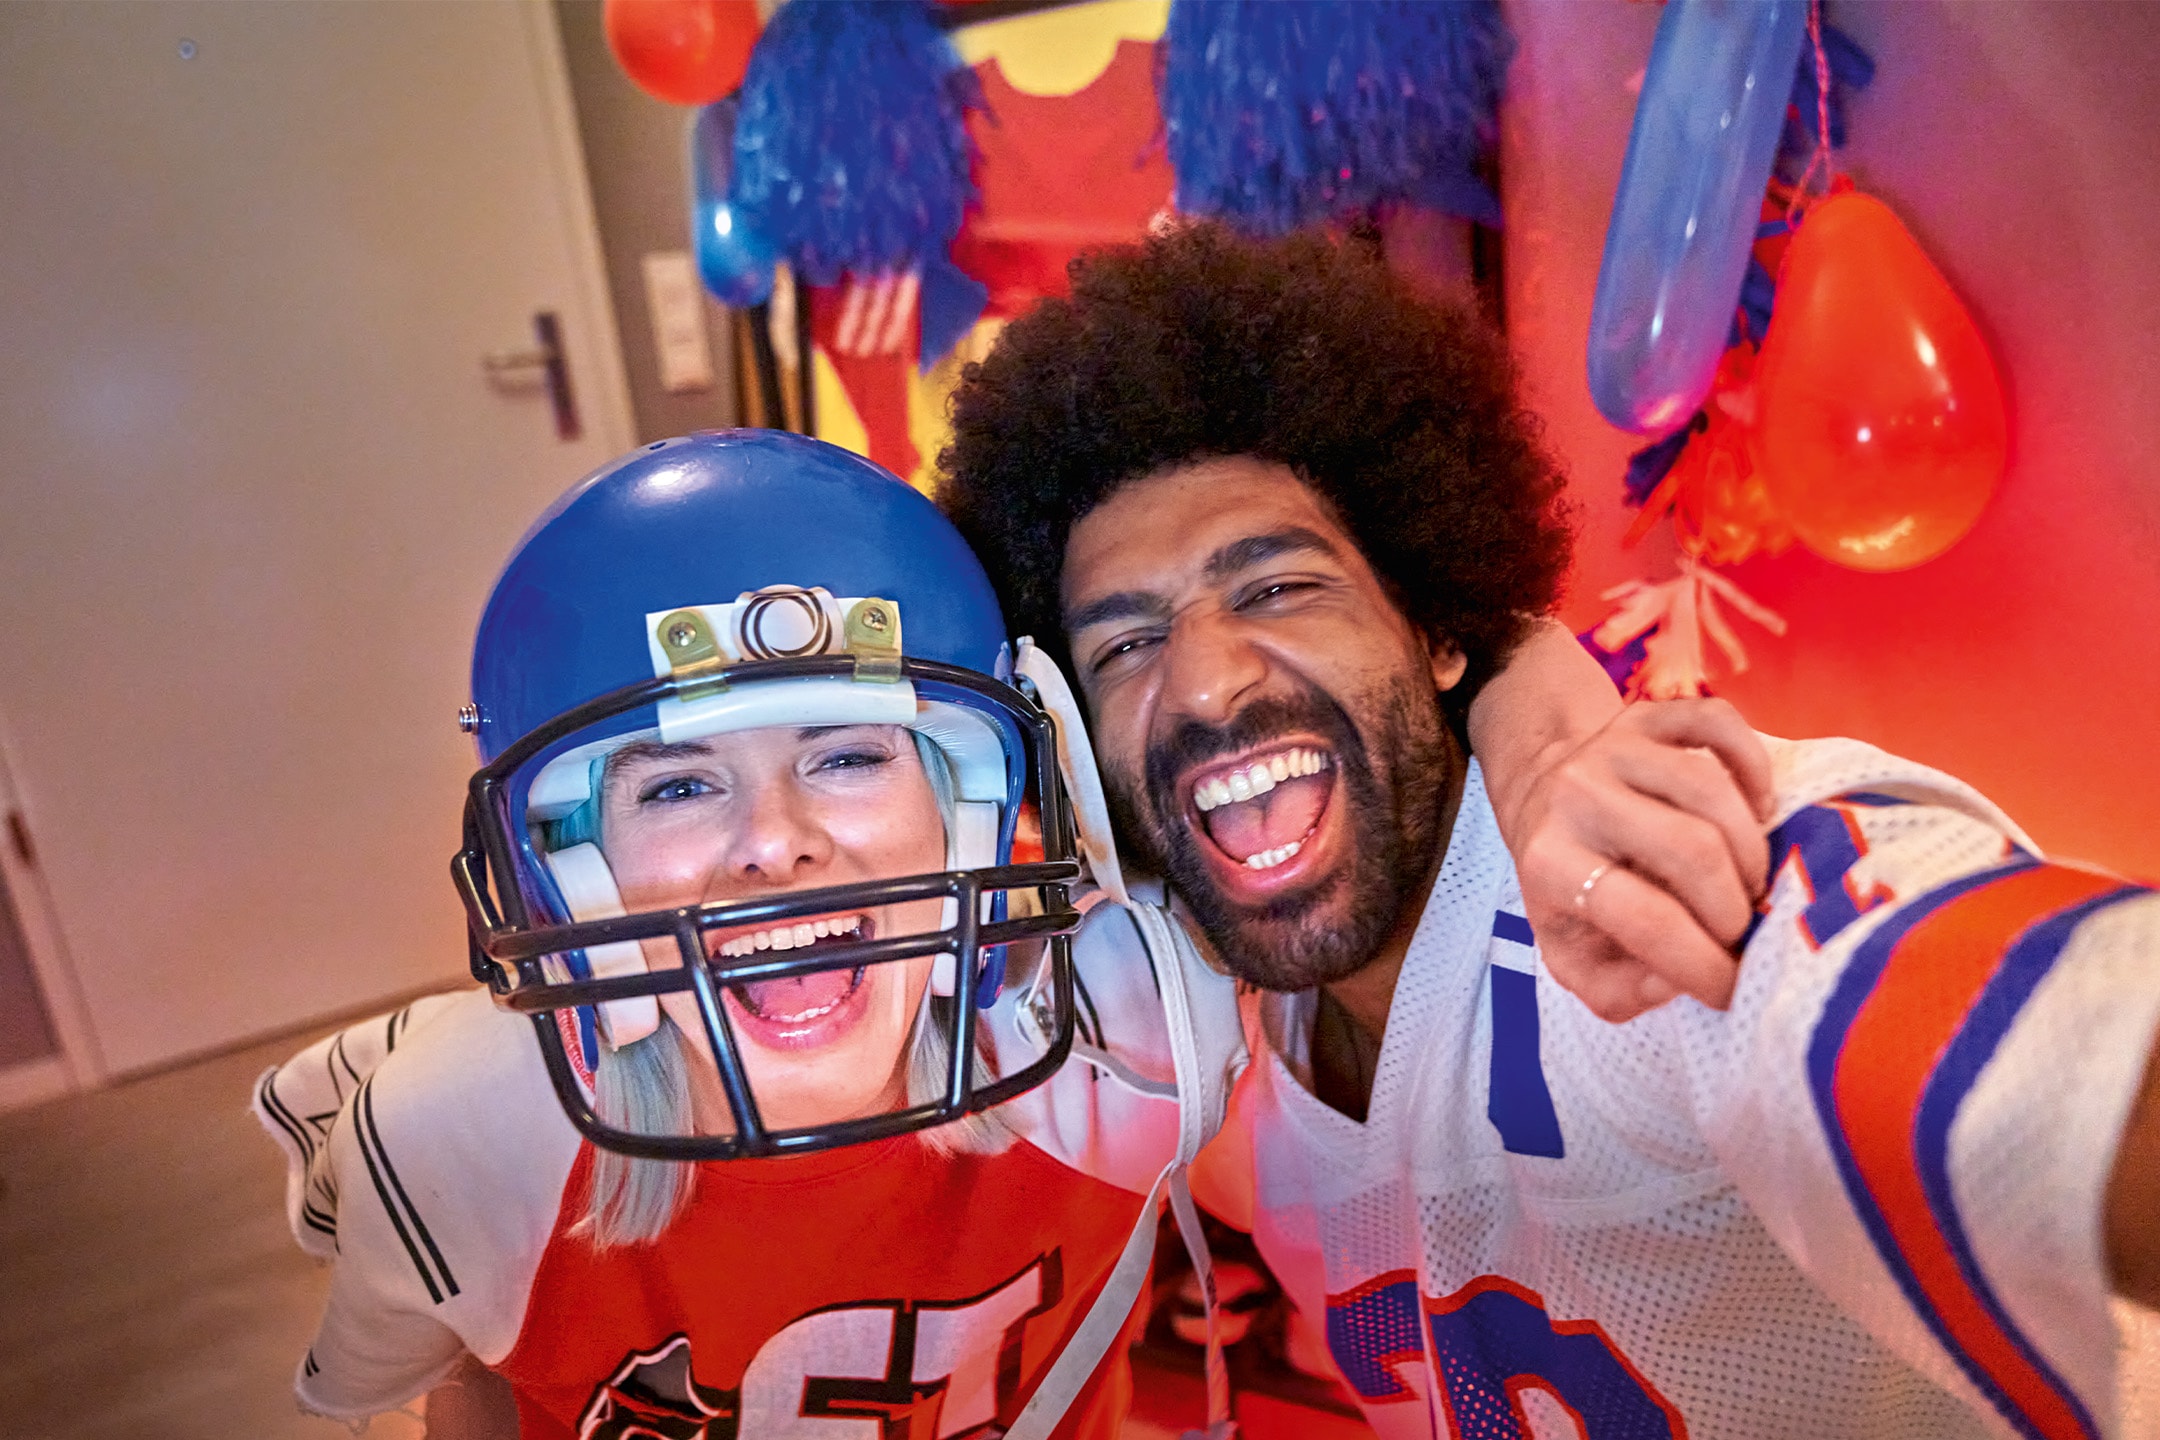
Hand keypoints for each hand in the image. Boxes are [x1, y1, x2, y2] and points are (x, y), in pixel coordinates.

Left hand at [1501, 698, 1773, 1020]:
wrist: (1542, 796)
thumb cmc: (1571, 887)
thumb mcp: (1573, 954)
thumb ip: (1617, 989)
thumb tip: (1675, 980)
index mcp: (1548, 862)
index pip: (1646, 920)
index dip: (1703, 964)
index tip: (1733, 990)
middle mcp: (1575, 795)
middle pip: (1692, 852)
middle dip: (1734, 909)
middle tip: (1741, 933)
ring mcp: (1612, 746)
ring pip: (1713, 792)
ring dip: (1751, 851)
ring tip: (1747, 884)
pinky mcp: (1648, 713)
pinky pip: (1721, 723)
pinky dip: (1753, 767)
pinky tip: (1756, 810)